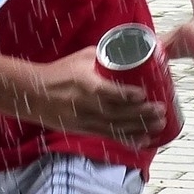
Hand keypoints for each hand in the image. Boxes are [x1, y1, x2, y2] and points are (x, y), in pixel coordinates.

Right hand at [0, 47, 166, 145]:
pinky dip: (128, 139)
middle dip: (142, 114)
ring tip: (159, 125)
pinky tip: (145, 140)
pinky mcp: (85, 130)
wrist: (33, 94)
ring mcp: (86, 120)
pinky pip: (110, 136)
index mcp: (85, 84)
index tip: (145, 94)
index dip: (128, 95)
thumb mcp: (81, 57)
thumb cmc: (59, 72)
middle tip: (161, 110)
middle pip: (118, 113)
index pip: (109, 92)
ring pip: (117, 127)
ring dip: (140, 127)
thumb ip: (104, 56)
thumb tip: (128, 53)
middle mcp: (87, 105)